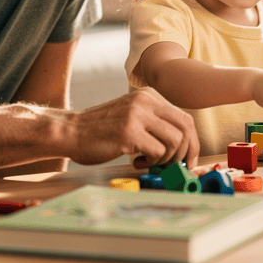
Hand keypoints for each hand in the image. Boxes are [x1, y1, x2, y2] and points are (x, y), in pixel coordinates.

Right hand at [62, 88, 198, 167]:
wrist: (70, 131)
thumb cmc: (100, 130)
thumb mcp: (131, 115)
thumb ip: (154, 123)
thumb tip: (182, 145)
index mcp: (149, 96)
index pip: (185, 118)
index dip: (192, 142)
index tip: (188, 159)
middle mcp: (146, 101)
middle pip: (185, 128)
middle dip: (186, 152)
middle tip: (175, 166)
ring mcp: (137, 115)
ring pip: (175, 142)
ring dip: (166, 159)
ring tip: (148, 161)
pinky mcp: (129, 132)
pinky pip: (158, 152)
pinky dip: (152, 163)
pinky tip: (135, 162)